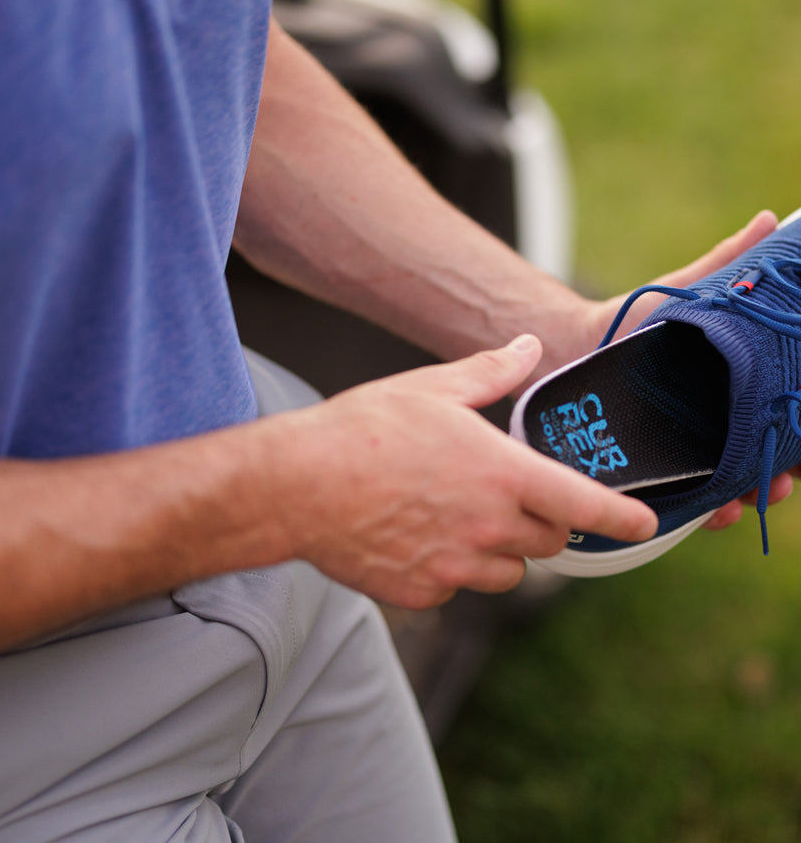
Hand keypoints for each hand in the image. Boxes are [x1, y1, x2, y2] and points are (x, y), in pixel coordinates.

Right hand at [285, 335, 656, 607]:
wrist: (297, 484)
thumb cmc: (361, 431)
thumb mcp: (431, 388)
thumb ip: (490, 372)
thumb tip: (528, 347)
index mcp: (503, 475)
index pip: (586, 505)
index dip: (623, 516)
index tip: (643, 522)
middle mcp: (489, 527)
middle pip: (548, 541)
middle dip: (540, 520)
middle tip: (505, 494)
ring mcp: (456, 567)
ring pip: (507, 571)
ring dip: (498, 548)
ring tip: (455, 515)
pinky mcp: (422, 591)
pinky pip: (456, 587)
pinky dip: (450, 568)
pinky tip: (416, 535)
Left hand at [593, 209, 793, 528]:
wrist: (573, 346)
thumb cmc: (634, 320)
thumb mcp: (685, 293)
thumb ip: (725, 264)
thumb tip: (770, 221)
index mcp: (734, 387)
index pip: (785, 413)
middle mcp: (717, 421)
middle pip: (766, 453)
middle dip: (782, 470)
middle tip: (783, 478)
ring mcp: (688, 447)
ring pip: (732, 480)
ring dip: (748, 495)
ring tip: (747, 499)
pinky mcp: (655, 464)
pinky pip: (688, 494)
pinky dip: (706, 507)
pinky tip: (713, 512)